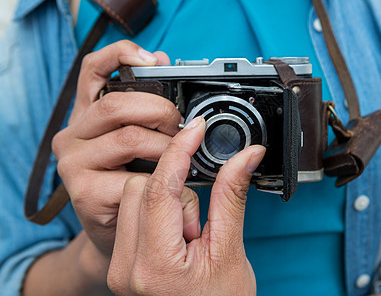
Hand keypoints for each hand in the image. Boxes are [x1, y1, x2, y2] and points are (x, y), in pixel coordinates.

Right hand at [52, 40, 179, 255]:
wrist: (117, 231)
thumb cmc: (131, 181)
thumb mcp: (140, 141)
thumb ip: (148, 107)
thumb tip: (162, 63)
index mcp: (87, 114)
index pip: (93, 69)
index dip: (121, 54)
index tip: (153, 59)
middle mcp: (72, 134)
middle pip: (117, 104)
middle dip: (161, 111)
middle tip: (183, 128)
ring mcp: (73, 163)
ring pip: (130, 139)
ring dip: (167, 149)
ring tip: (182, 161)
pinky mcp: (83, 193)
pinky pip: (135, 179)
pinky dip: (163, 182)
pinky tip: (172, 189)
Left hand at [107, 116, 264, 294]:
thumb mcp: (230, 250)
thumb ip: (231, 197)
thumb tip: (245, 156)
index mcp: (155, 267)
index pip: (160, 189)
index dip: (180, 152)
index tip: (195, 130)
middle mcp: (126, 268)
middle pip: (141, 188)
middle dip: (175, 191)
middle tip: (198, 225)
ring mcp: (119, 266)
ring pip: (133, 196)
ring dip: (165, 201)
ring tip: (188, 235)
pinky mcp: (120, 262)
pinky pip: (131, 213)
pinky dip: (155, 211)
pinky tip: (175, 235)